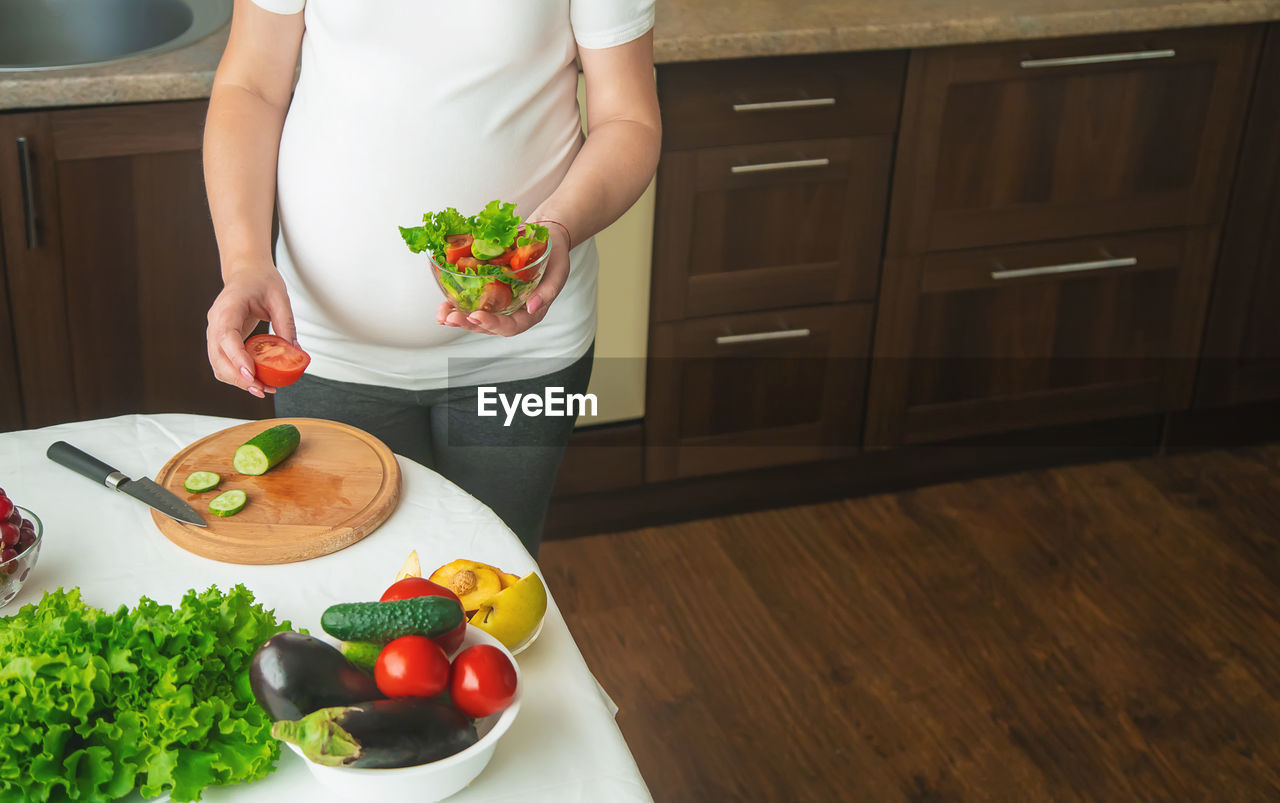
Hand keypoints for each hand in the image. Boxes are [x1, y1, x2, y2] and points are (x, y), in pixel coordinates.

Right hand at [206, 260, 297, 397]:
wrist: (245, 272)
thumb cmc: (261, 280)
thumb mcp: (279, 297)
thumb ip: (286, 323)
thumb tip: (295, 352)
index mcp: (228, 307)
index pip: (227, 336)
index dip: (237, 357)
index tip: (251, 374)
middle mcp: (215, 322)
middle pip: (218, 356)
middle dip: (238, 377)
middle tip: (263, 389)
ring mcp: (214, 332)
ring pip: (217, 364)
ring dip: (237, 381)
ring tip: (263, 389)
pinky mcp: (220, 340)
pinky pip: (223, 362)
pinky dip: (237, 375)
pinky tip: (256, 381)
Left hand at [436, 222, 570, 336]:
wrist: (547, 234)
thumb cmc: (555, 252)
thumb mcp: (559, 270)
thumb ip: (548, 291)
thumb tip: (532, 307)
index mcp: (531, 312)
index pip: (511, 326)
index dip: (493, 324)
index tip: (476, 315)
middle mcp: (513, 310)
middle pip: (489, 326)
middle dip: (467, 323)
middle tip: (449, 318)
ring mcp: (500, 302)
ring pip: (477, 317)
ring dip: (458, 318)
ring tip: (442, 315)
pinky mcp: (489, 290)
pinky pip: (472, 300)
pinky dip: (456, 303)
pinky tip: (443, 304)